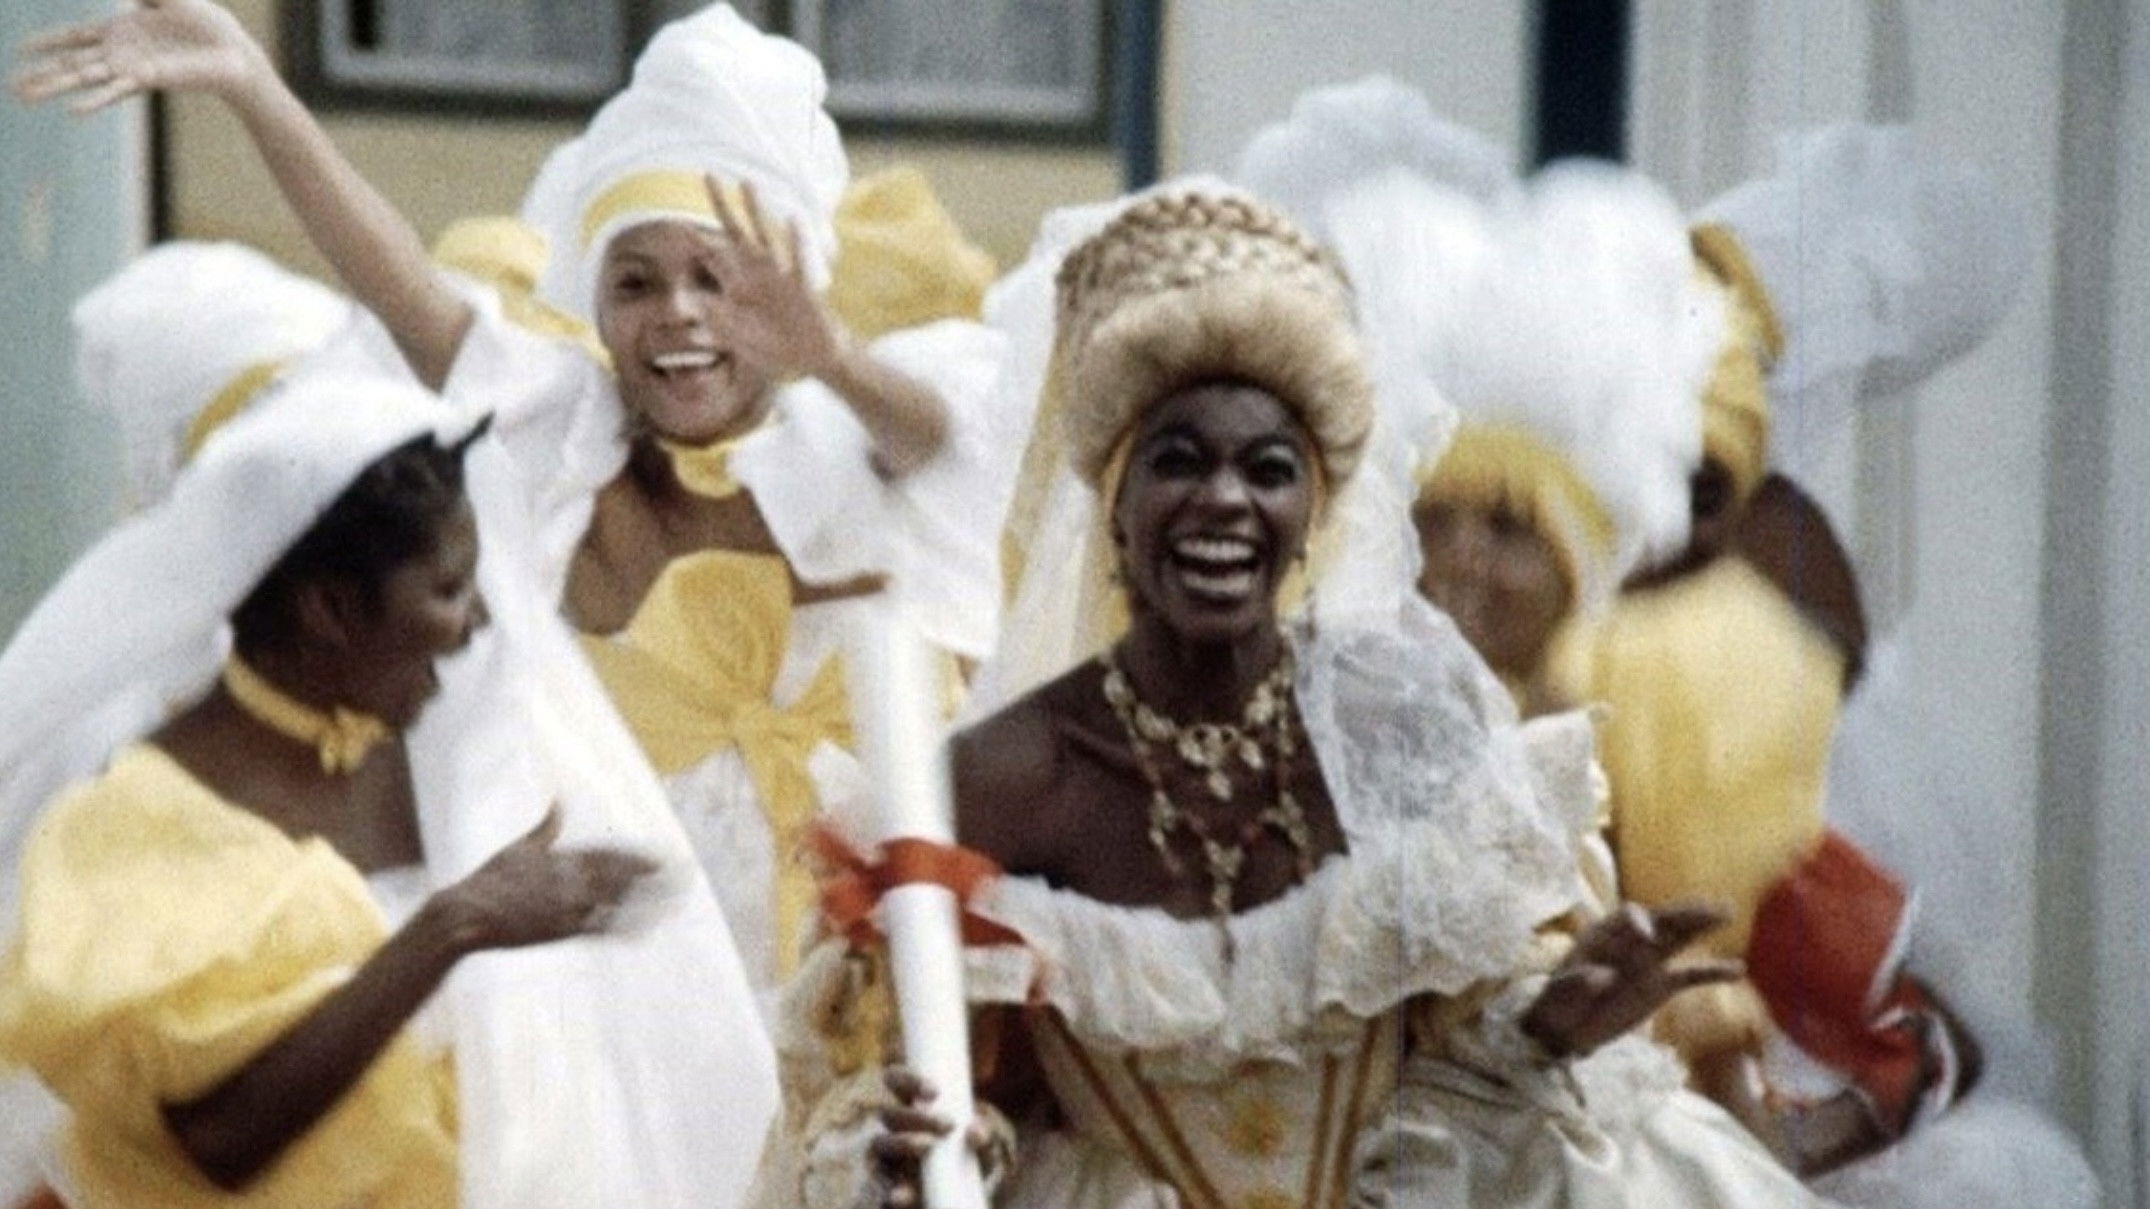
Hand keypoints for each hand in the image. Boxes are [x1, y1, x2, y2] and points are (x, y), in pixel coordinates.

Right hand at [12, 0, 271, 113]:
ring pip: (82, 79)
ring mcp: (130, 68)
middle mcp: (119, 54)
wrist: (234, 52)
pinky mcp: (147, 79)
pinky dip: (94, 100)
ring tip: (22, 97)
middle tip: (9, 88)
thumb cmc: (205, 24)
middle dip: (38, 74)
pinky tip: (73, 111)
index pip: (73, 37)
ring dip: (52, 87)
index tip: (20, 49)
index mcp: (120, 31)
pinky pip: (115, 90)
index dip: (47, 42)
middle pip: (69, 63)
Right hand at [435, 806, 657, 951]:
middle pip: (622, 876)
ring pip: (617, 902)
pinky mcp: (560, 931)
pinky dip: (625, 927)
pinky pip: (600, 929)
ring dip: (649, 900)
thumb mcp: (518, 848)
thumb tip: (558, 799)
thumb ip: (546, 828)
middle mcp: (570, 880)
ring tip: (675, 898)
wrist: (464, 915)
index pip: (610, 855)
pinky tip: (646, 928)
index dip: (638, 857)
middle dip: (653, 875)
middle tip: (683, 873)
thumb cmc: (487, 881)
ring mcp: (567, 906)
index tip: (662, 856)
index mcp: (561, 858)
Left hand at [699, 175, 847, 382]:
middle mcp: (756, 274)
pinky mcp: (800, 288)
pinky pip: (797, 262)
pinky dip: (795, 242)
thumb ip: (714, 318)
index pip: (713, 256)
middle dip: (722, 205)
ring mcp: (779, 277)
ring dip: (756, 210)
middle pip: (736, 232)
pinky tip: (792, 219)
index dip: (696, 239)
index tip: (677, 222)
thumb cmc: (772, 348)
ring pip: (764, 236)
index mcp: (738, 285)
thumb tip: (684, 300)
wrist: (810, 358)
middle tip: (707, 175)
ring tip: (747, 182)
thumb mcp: (737, 337)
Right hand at [858, 1066, 1003, 1208]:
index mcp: (910, 1106)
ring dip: (902, 1142)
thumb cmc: (967, 1158)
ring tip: (928, 1146)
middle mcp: (892, 1129)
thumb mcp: (980, 1146)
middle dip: (916, 1116)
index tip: (936, 1091)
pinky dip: (887, 1188)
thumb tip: (974, 1133)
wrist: (960, 1196)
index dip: (908, 1079)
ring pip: (879, 1143)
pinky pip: (878, 1185)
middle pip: (888, 1112)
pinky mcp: (883, 1187)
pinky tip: (899, 1194)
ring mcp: (884, 1157)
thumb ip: (983, 1137)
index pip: (895, 1079)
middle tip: (948, 1125)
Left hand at [1520, 901, 1740, 1058]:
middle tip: (1711, 906)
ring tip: (1728, 912)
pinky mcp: (1660, 984)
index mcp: (1602, 936)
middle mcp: (1629, 942)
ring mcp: (1647, 962)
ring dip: (1701, 925)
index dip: (1638, 923)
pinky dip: (1711, 972)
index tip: (1647, 934)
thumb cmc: (1556, 1004)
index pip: (1626, 919)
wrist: (1564, 1029)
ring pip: (1678, 937)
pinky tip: (1738, 970)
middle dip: (1683, 912)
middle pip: (1661, 920)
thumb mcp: (1560, 993)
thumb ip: (1578, 982)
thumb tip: (1601, 975)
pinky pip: (1689, 974)